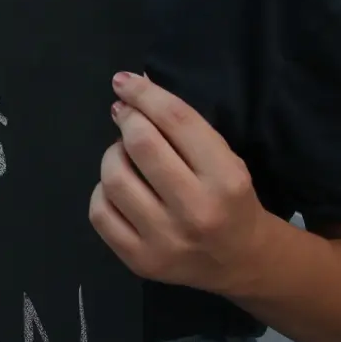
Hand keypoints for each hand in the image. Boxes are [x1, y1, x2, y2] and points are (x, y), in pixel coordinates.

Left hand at [89, 72, 267, 297]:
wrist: (241, 260)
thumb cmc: (230, 200)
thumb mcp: (224, 158)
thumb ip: (183, 126)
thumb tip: (135, 85)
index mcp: (226, 179)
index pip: (177, 121)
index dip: (144, 94)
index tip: (123, 81)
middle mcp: (196, 212)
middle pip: (141, 145)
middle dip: (127, 119)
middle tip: (125, 116)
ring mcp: (165, 240)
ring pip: (113, 177)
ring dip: (112, 155)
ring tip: (124, 155)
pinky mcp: (140, 260)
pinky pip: (99, 212)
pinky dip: (102, 191)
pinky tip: (118, 188)